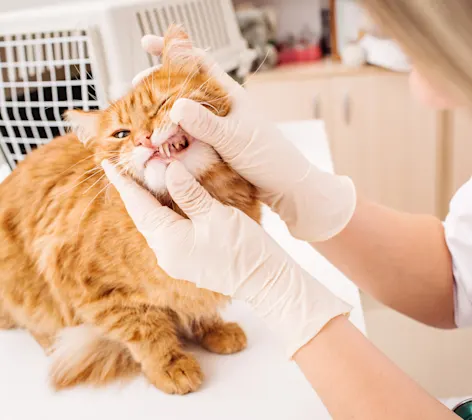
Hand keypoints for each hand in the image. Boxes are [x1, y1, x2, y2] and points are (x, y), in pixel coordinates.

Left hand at [103, 160, 350, 356]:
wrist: (265, 281)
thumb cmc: (243, 249)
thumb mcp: (216, 215)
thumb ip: (189, 193)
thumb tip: (168, 170)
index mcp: (168, 241)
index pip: (139, 206)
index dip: (124, 184)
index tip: (107, 165)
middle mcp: (165, 254)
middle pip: (143, 216)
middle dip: (133, 192)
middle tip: (125, 167)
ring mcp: (176, 260)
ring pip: (154, 225)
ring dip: (147, 202)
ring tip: (142, 180)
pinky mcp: (187, 261)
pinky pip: (166, 232)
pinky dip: (162, 214)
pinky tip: (166, 202)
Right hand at [135, 35, 356, 241]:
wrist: (284, 186)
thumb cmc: (269, 157)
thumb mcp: (235, 138)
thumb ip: (206, 124)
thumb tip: (176, 106)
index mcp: (229, 95)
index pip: (198, 63)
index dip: (173, 50)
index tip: (147, 43)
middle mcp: (220, 108)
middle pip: (183, 88)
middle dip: (158, 85)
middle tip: (135, 87)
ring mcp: (216, 127)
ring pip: (182, 113)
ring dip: (161, 113)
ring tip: (142, 118)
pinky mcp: (214, 146)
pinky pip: (187, 136)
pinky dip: (171, 136)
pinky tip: (159, 141)